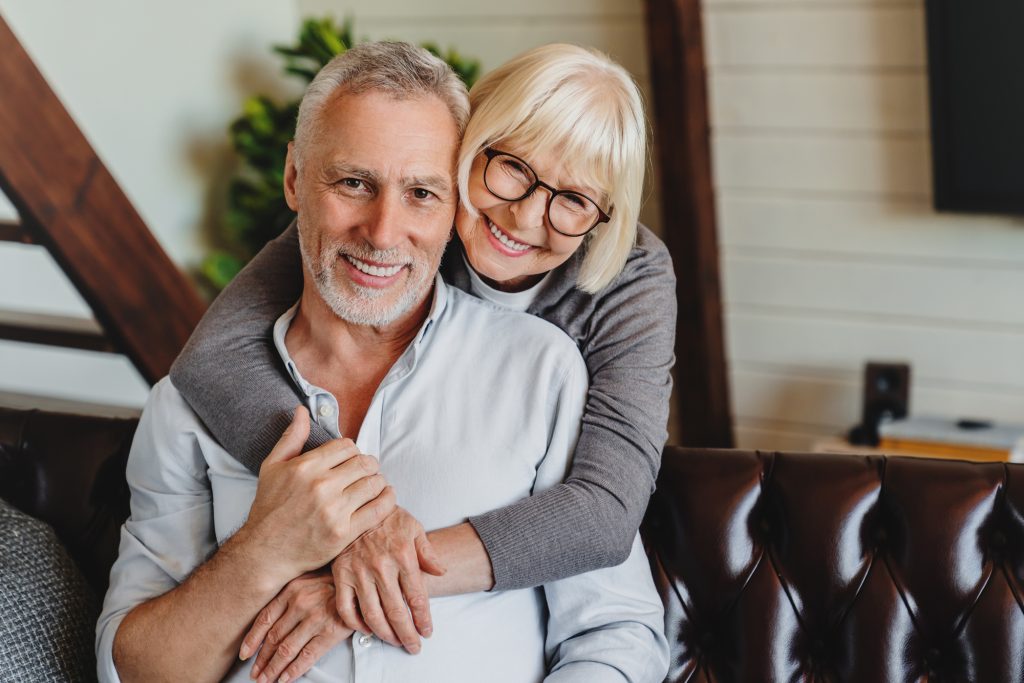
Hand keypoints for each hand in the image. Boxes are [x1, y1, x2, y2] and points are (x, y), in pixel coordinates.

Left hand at [240, 571, 352, 682]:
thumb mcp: (307, 581)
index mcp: (291, 590)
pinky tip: (285, 679)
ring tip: (266, 680)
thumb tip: (268, 623)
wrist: (362, 582)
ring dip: (273, 668)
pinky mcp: (330, 632)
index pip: (265, 619)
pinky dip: (293, 671)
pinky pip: (307, 656)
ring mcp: (315, 619)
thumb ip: (289, 596)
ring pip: (287, 650)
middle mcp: (301, 603)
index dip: (252, 640)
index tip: (245, 654)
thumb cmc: (332, 583)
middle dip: (262, 659)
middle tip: (255, 673)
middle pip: (274, 638)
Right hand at [242, 407, 396, 581]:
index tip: (350, 460)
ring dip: (378, 481)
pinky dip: (387, 500)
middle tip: (365, 471)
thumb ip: (291, 437)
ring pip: (374, 483)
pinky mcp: (344, 533)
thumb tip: (302, 410)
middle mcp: (321, 486)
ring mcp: (334, 511)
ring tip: (373, 484)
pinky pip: (378, 509)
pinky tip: (385, 496)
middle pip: (364, 463)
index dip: (352, 451)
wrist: (265, 552)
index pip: (347, 446)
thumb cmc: (268, 507)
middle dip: (368, 465)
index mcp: (306, 467)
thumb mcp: (272, 467)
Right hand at [331, 507, 445, 653]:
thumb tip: (442, 571)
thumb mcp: (414, 528)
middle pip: (397, 611)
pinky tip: (367, 629)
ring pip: (372, 615)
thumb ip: (428, 552)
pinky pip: (345, 608)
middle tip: (413, 647)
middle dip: (407, 634)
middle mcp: (381, 566)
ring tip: (394, 641)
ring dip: (385, 634)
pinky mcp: (340, 574)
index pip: (417, 597)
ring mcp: (358, 572)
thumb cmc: (389, 517)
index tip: (427, 632)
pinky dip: (356, 624)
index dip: (423, 619)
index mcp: (402, 555)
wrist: (358, 504)